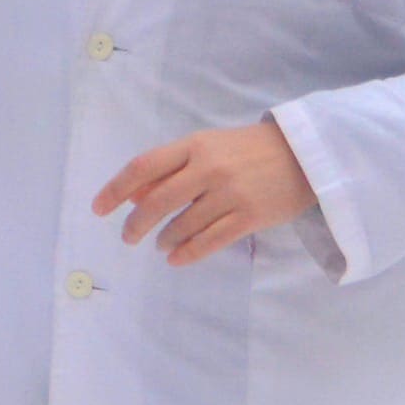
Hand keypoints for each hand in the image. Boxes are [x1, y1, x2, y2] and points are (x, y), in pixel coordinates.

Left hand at [94, 121, 320, 265]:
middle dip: (137, 224)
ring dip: (164, 239)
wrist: (305, 155)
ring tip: (160, 244)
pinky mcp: (249, 218)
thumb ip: (173, 168)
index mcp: (195, 145)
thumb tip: (133, 195)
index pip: (143, 166)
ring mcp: (230, 194)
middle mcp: (209, 169)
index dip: (116, 189)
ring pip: (183, 226)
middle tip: (129, 237)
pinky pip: (209, 242)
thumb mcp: (209, 147)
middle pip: (158, 201)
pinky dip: (187, 253)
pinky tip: (176, 258)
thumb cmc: (249, 149)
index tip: (99, 208)